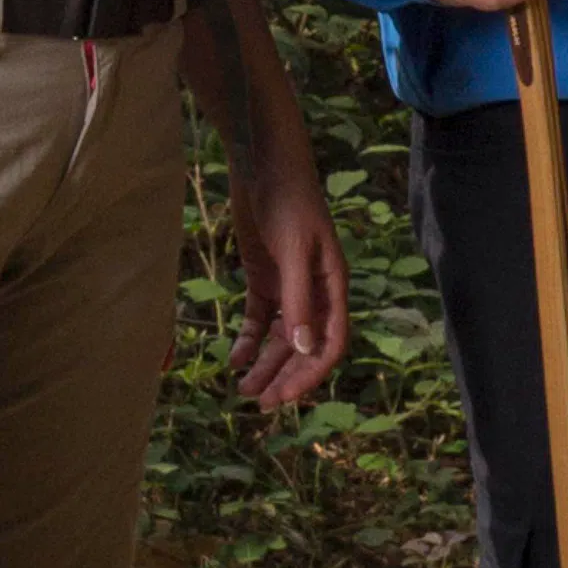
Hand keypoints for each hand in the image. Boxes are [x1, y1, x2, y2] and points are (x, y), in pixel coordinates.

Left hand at [223, 118, 351, 418]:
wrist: (262, 163)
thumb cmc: (287, 201)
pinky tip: (235, 357)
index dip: (311, 373)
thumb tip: (303, 349)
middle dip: (284, 375)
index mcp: (331, 285)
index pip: (331, 342)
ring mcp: (288, 284)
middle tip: (259, 403)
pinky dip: (249, 340)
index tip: (285, 395)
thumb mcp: (294, 250)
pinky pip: (260, 319)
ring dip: (265, 364)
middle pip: (303, 346)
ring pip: (280, 338)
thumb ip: (298, 299)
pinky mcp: (264, 276)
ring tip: (242, 389)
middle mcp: (313, 291)